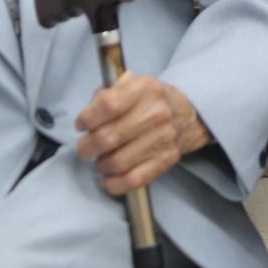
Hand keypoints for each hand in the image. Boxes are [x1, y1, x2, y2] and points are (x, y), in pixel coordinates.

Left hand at [74, 75, 212, 196]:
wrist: (185, 114)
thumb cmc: (148, 100)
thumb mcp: (129, 83)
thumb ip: (105, 94)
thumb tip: (87, 117)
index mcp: (146, 87)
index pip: (108, 104)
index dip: (88, 118)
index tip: (81, 124)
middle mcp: (157, 112)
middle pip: (109, 137)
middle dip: (86, 146)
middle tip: (84, 147)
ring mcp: (164, 137)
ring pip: (117, 162)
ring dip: (100, 164)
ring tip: (99, 160)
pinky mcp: (166, 159)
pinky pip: (132, 180)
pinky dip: (113, 184)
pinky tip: (106, 178)